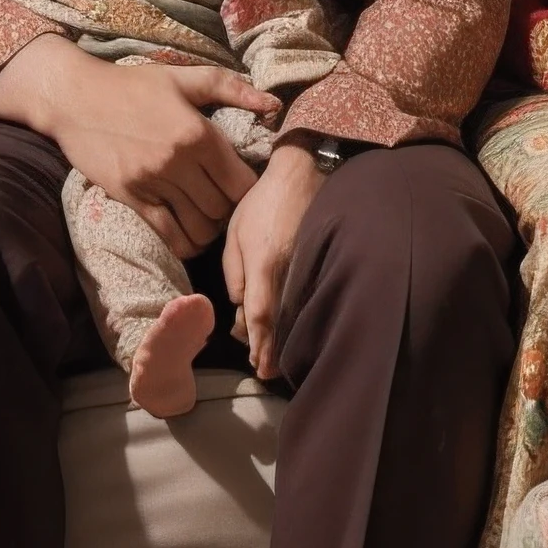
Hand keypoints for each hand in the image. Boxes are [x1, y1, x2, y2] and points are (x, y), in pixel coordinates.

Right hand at [0, 36, 267, 254]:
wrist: (75, 97)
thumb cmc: (133, 85)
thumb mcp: (184, 78)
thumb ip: (233, 89)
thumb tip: (274, 104)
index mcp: (199, 134)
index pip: (242, 182)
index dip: (250, 190)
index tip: (244, 186)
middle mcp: (179, 162)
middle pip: (223, 209)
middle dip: (230, 211)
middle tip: (227, 204)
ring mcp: (153, 183)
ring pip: (199, 226)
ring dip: (209, 229)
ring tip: (208, 218)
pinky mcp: (130, 197)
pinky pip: (167, 234)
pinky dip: (184, 242)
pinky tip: (189, 235)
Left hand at [218, 144, 321, 377]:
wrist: (303, 174)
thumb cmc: (262, 200)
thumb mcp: (236, 231)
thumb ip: (234, 270)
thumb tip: (238, 303)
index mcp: (264, 263)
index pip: (261, 312)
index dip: (260, 342)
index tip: (257, 365)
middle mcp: (286, 270)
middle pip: (280, 320)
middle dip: (273, 349)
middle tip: (266, 373)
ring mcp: (303, 267)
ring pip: (292, 311)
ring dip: (283, 337)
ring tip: (276, 362)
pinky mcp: (313, 262)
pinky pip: (301, 295)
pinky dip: (293, 315)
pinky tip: (289, 328)